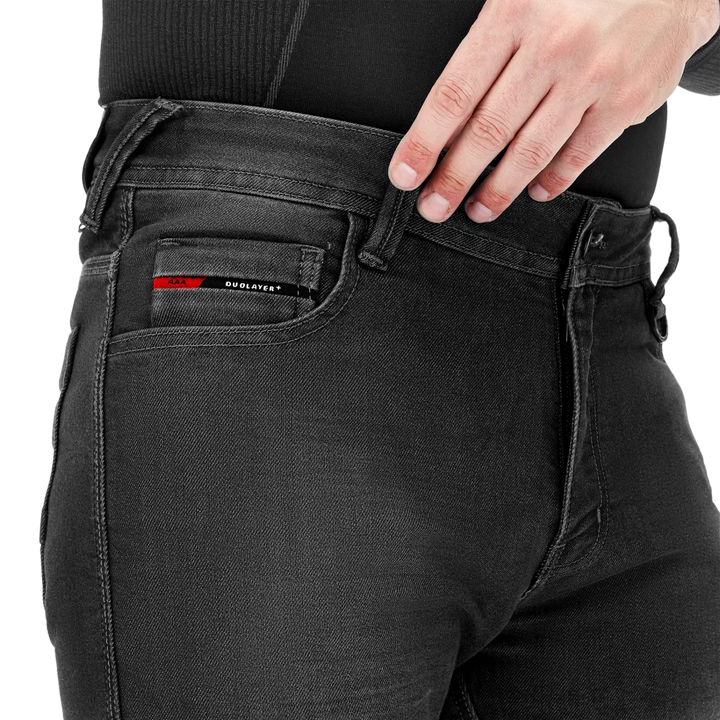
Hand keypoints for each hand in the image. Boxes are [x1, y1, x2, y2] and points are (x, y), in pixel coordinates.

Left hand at [387, 0, 719, 223]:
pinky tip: (535, 191)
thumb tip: (448, 111)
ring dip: (498, 190)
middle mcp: (552, 47)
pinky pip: (579, 154)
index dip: (424, 143)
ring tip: (478, 209)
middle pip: (487, 132)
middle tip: (434, 206)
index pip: (454, 95)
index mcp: (515, 13)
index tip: (406, 174)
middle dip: (453, 178)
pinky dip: (552, 180)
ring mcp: (592, 77)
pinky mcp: (626, 100)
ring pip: (530, 151)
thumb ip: (489, 42)